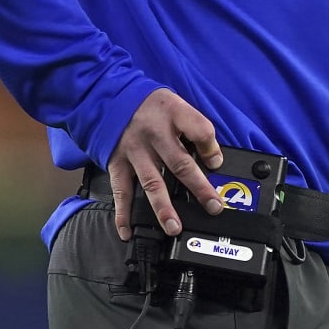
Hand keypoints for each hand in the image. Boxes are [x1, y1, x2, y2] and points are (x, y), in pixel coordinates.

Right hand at [106, 89, 224, 241]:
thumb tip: (214, 159)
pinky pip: (121, 191)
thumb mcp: (178, 104)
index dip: (212, 148)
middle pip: (181, 163)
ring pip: (152, 182)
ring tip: (174, 226)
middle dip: (199, 188)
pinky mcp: (117, 163)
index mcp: (174, 115)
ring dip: (163, 207)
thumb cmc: (151, 106)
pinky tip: (128, 230)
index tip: (218, 164)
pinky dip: (123, 213)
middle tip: (213, 207)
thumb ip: (197, 128)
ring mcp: (135, 151)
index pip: (200, 130)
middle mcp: (154, 134)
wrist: (110, 98)